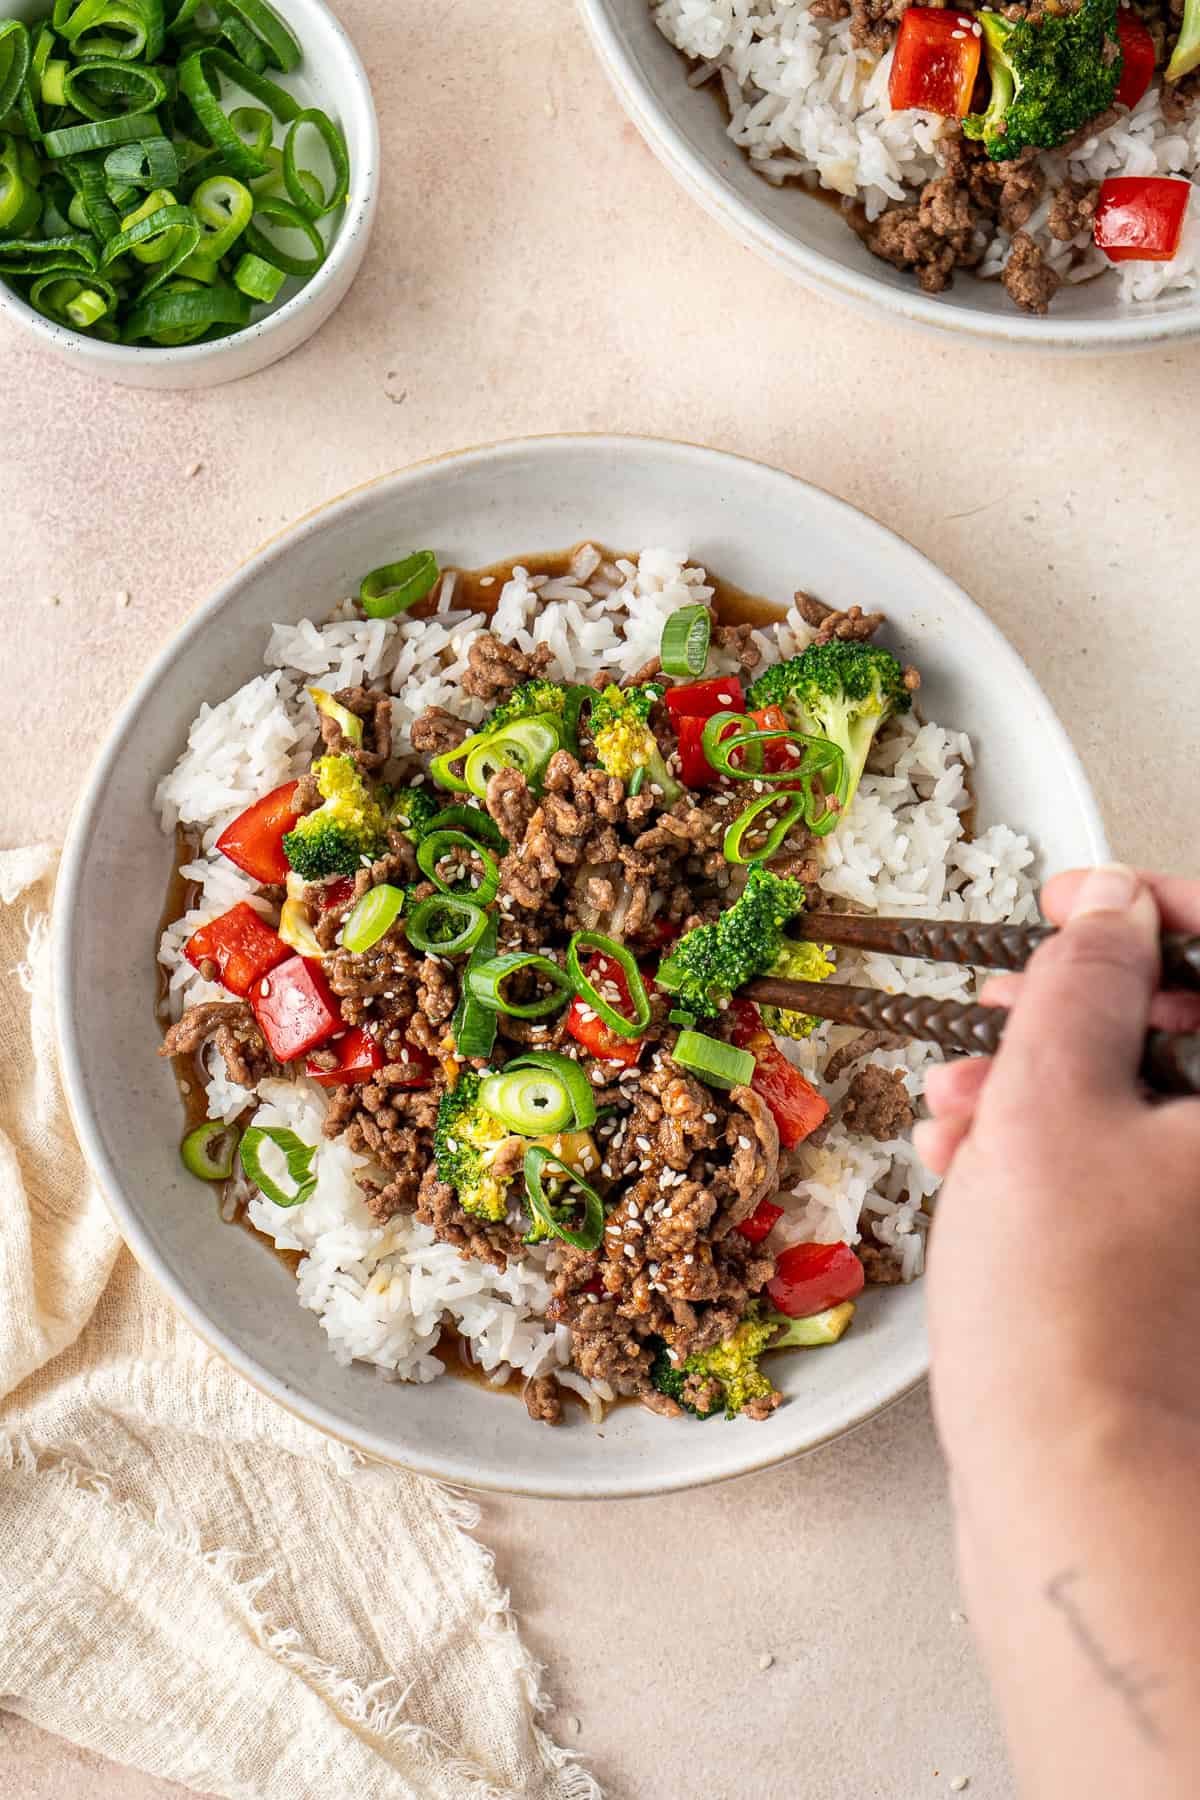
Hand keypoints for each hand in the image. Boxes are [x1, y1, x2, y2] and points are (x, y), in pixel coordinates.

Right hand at [919, 864, 1199, 1467]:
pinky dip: (1049, 1146)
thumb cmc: (1072, 1313)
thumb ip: (1083, 978)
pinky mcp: (1174, 1264)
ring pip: (1141, 1097)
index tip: (1080, 903)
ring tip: (960, 1099)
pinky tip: (974, 1158)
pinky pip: (1121, 1166)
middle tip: (1005, 1005)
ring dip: (1044, 1077)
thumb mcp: (1049, 1100)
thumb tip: (1109, 907)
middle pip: (1184, 1024)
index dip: (1149, 907)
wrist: (1074, 1486)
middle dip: (1078, 1003)